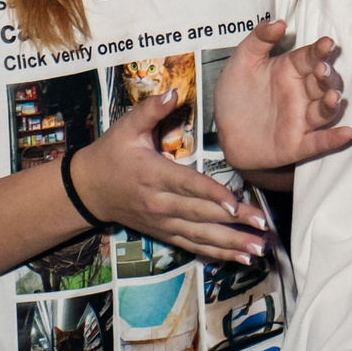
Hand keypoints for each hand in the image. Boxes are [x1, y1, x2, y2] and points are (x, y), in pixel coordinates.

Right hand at [73, 88, 270, 261]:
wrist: (87, 189)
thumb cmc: (111, 153)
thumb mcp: (126, 127)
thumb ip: (151, 109)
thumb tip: (174, 92)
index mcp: (154, 175)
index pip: (188, 186)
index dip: (212, 195)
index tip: (236, 203)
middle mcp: (160, 203)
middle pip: (201, 215)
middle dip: (234, 222)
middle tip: (263, 226)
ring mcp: (162, 222)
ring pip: (200, 236)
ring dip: (231, 245)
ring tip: (258, 250)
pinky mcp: (164, 233)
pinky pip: (193, 245)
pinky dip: (216, 253)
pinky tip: (239, 259)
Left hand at [211, 19, 351, 173]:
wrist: (221, 131)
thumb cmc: (235, 94)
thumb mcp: (242, 61)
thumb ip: (259, 39)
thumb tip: (279, 22)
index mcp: (289, 71)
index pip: (309, 58)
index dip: (319, 51)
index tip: (327, 43)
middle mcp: (299, 94)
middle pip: (321, 83)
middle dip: (325, 76)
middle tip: (322, 69)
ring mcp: (300, 120)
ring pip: (323, 111)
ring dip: (331, 104)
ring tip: (332, 97)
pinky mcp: (296, 144)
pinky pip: (319, 142)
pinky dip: (335, 138)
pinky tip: (348, 132)